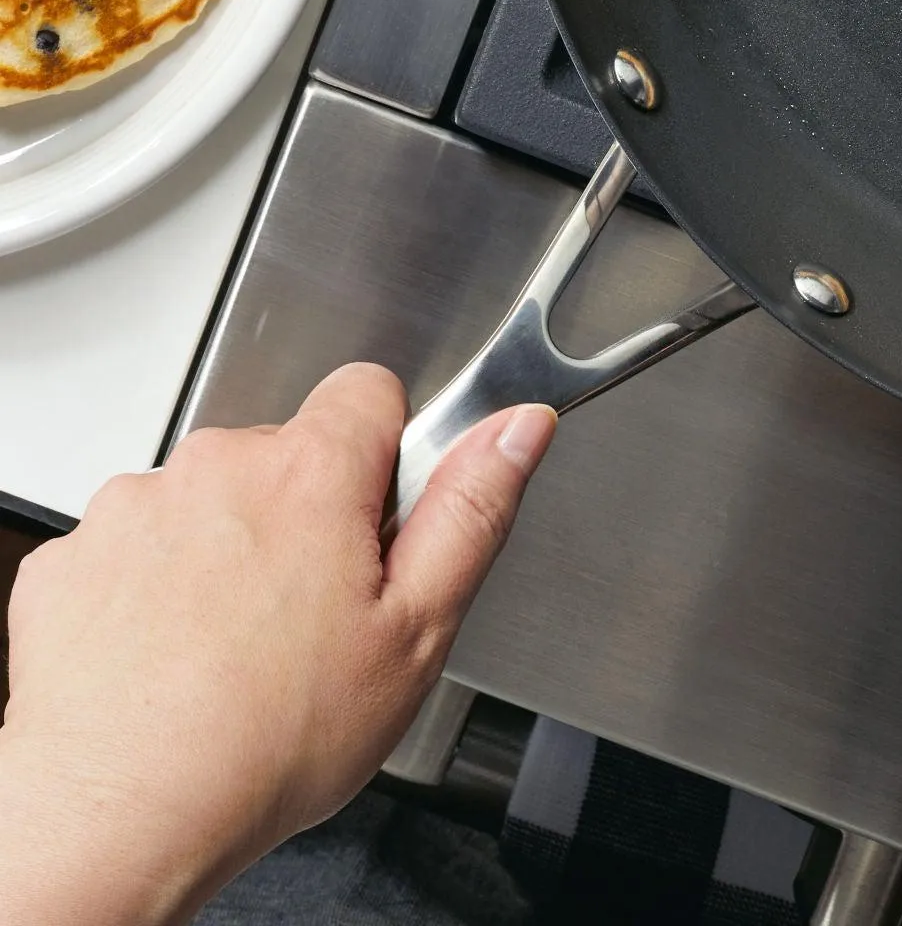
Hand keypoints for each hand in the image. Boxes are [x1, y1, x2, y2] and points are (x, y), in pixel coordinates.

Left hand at [0, 365, 554, 925]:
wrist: (116, 824)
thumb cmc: (268, 742)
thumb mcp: (417, 631)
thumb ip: (472, 510)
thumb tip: (519, 425)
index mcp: (311, 473)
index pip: (370, 391)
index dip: (388, 453)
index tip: (380, 521)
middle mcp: (217, 468)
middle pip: (287, 453)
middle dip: (307, 512)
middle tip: (315, 612)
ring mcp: (133, 510)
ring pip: (209, 501)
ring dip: (227, 549)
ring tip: (236, 648)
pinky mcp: (67, 561)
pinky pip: (133, 547)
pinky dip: (151, 589)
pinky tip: (170, 657)